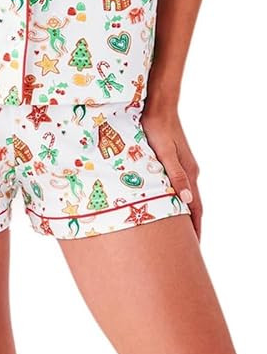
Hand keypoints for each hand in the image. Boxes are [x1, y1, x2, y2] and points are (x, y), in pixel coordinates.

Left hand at [140, 100, 201, 240]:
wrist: (159, 106)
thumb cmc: (157, 128)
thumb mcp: (163, 153)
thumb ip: (175, 175)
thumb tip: (187, 200)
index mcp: (188, 173)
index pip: (196, 207)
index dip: (195, 228)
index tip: (194, 247)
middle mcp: (190, 171)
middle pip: (194, 204)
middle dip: (192, 226)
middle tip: (187, 247)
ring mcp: (184, 165)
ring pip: (188, 195)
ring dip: (186, 214)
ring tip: (179, 231)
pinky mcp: (176, 159)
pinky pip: (181, 186)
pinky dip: (179, 200)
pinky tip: (171, 203)